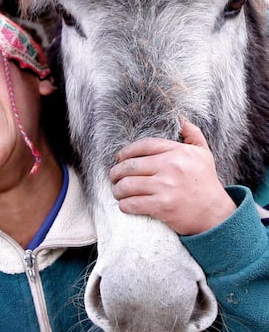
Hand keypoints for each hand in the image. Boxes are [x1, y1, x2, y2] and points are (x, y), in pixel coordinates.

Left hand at [110, 119, 236, 234]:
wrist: (216, 214)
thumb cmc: (206, 182)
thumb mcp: (203, 153)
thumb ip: (192, 133)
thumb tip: (179, 117)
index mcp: (178, 152)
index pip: (143, 145)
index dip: (126, 151)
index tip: (119, 158)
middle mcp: (170, 167)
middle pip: (130, 166)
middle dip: (116, 172)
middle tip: (113, 176)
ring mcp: (165, 187)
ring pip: (127, 185)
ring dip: (117, 189)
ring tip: (118, 191)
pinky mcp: (162, 207)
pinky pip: (132, 203)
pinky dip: (124, 204)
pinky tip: (125, 204)